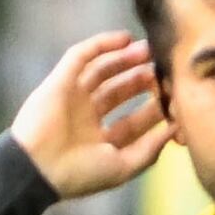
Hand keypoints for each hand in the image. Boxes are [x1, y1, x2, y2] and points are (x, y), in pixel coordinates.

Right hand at [10, 32, 166, 200]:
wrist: (36, 168)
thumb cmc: (78, 175)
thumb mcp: (122, 167)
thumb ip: (150, 149)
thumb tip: (176, 129)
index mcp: (101, 140)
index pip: (135, 120)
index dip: (157, 108)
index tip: (178, 97)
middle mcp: (87, 117)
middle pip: (121, 91)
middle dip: (143, 79)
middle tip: (165, 68)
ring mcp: (72, 98)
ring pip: (103, 71)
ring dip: (126, 59)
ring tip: (148, 49)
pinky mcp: (59, 81)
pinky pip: (80, 56)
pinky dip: (100, 45)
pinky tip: (124, 39)